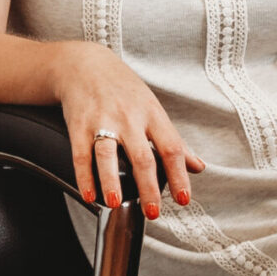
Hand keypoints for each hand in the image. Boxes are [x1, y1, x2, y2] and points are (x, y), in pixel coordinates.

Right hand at [49, 43, 200, 215]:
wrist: (84, 64)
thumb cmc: (122, 89)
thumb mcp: (152, 109)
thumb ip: (174, 141)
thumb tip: (198, 166)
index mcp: (152, 115)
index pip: (171, 148)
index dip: (179, 175)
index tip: (183, 198)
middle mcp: (129, 118)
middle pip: (142, 156)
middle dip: (148, 187)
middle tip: (153, 211)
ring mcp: (102, 121)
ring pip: (108, 154)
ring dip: (111, 181)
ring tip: (115, 203)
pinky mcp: (78, 124)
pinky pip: (81, 154)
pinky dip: (84, 176)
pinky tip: (89, 194)